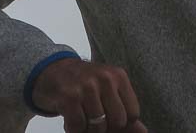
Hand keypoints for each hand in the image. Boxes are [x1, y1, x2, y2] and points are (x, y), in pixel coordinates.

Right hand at [32, 57, 146, 132]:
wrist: (51, 70)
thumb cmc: (84, 84)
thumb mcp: (108, 91)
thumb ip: (125, 111)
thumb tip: (143, 132)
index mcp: (118, 76)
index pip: (132, 114)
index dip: (121, 122)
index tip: (108, 116)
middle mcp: (104, 78)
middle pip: (117, 122)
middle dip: (105, 126)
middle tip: (92, 118)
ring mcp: (86, 86)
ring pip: (98, 127)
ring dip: (87, 128)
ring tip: (81, 115)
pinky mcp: (69, 96)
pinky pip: (78, 126)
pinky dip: (73, 128)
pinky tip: (70, 117)